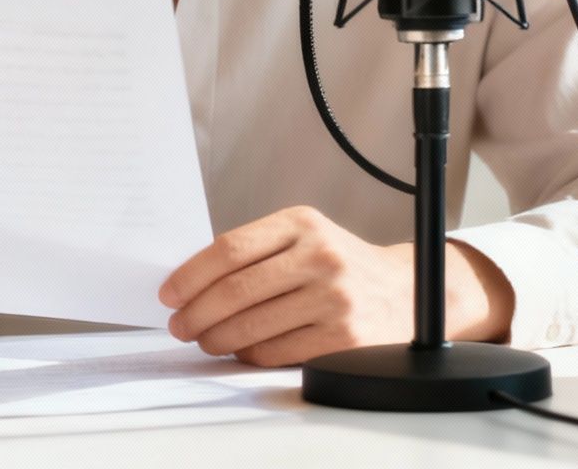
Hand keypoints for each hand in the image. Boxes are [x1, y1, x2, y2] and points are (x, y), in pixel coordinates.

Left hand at [159, 205, 514, 366]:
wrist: (408, 291)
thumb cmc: (343, 266)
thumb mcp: (306, 237)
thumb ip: (258, 251)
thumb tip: (192, 282)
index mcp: (303, 223)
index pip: (230, 249)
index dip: (191, 275)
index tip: (170, 293)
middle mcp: (320, 256)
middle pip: (235, 290)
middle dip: (196, 313)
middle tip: (179, 325)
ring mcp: (333, 298)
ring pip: (252, 325)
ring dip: (217, 338)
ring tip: (206, 339)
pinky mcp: (343, 337)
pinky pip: (276, 352)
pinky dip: (250, 354)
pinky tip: (243, 349)